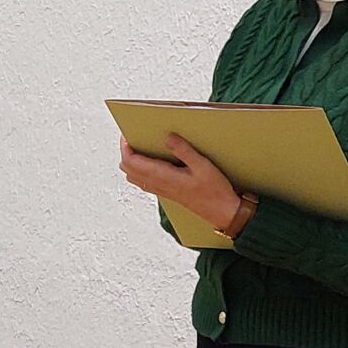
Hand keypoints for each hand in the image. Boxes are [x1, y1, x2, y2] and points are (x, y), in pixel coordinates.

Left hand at [119, 133, 249, 233]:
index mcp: (163, 176)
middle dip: (126, 152)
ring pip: (133, 176)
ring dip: (132, 161)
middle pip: (128, 169)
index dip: (125, 147)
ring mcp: (160, 190)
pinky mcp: (166, 192)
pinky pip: (143, 181)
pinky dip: (140, 170)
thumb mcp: (202, 165)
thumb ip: (184, 150)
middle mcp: (158, 184)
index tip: (127, 135)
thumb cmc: (214, 191)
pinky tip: (151, 161)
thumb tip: (168, 137)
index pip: (131, 162)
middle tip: (132, 138)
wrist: (222, 212)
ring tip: (140, 146)